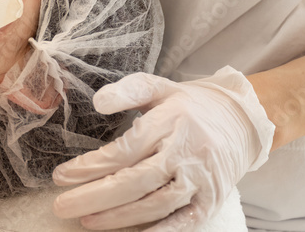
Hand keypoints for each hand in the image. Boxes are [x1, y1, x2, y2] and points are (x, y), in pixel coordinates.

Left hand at [51, 67, 274, 229]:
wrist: (242, 120)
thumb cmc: (188, 105)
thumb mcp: (158, 86)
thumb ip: (127, 91)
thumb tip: (97, 102)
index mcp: (170, 120)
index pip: (125, 149)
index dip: (91, 166)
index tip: (61, 176)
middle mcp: (186, 150)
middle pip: (136, 180)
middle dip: (95, 197)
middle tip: (61, 206)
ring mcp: (201, 178)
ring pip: (156, 204)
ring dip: (119, 217)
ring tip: (87, 222)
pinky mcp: (212, 200)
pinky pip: (185, 222)